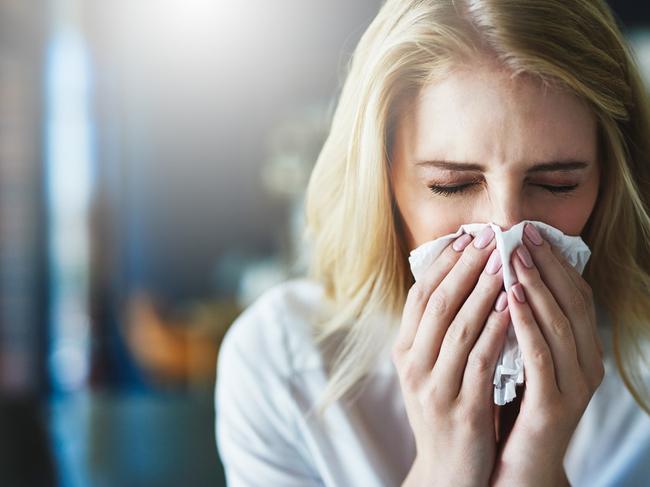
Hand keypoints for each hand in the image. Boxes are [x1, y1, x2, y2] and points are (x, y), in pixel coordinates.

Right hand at [392, 227, 509, 486]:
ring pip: (459, 327)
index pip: (419, 298)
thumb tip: (454, 280)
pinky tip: (509, 307)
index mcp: (403, 353)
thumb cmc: (443, 410)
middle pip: (438, 305)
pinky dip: (495, 330)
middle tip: (488, 239)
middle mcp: (413, 367)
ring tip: (503, 263)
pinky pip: (480, 360)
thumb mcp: (427, 370)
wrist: (448, 471)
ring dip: (482, 291)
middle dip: (464, 268)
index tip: (464, 238)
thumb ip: (434, 332)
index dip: (441, 265)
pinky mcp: (463, 408)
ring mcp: (435, 388)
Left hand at [490, 223, 604, 485]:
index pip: (573, 294)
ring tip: (513, 256)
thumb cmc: (514, 407)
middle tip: (521, 233)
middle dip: (546, 264)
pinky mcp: (555, 405)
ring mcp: (574, 385)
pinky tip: (511, 298)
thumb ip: (519, 324)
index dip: (553, 261)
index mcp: (579, 350)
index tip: (527, 231)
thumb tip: (500, 277)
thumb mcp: (520, 360)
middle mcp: (586, 364)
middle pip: (571, 301)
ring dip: (538, 285)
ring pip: (561, 323)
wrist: (518, 469)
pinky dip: (528, 323)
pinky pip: (542, 355)